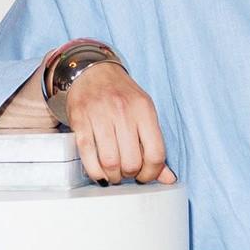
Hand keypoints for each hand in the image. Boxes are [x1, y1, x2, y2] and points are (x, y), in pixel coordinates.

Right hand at [60, 61, 176, 185]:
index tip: (145, 176)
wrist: (91, 71)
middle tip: (127, 173)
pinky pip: (88, 155)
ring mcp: (100, 115)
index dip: (152, 173)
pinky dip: (95, 172)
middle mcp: (123, 111)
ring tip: (113, 174)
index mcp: (144, 109)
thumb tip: (168, 178)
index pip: (155, 153)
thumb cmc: (121, 94)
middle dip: (130, 175)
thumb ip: (154, 144)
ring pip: (110, 161)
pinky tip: (99, 173)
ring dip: (112, 176)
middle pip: (132, 161)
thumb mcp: (143, 112)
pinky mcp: (80, 120)